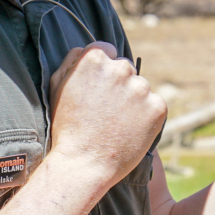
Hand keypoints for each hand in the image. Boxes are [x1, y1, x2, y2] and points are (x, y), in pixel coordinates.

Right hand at [46, 42, 166, 187]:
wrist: (83, 164)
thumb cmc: (66, 128)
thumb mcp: (57, 87)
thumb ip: (72, 61)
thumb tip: (86, 49)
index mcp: (95, 58)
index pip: (108, 51)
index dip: (103, 71)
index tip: (100, 89)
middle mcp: (121, 68)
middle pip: (126, 69)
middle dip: (119, 85)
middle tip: (107, 112)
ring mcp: (141, 87)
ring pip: (140, 88)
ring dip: (133, 101)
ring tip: (117, 125)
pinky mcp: (157, 107)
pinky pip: (154, 105)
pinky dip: (147, 117)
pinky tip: (131, 131)